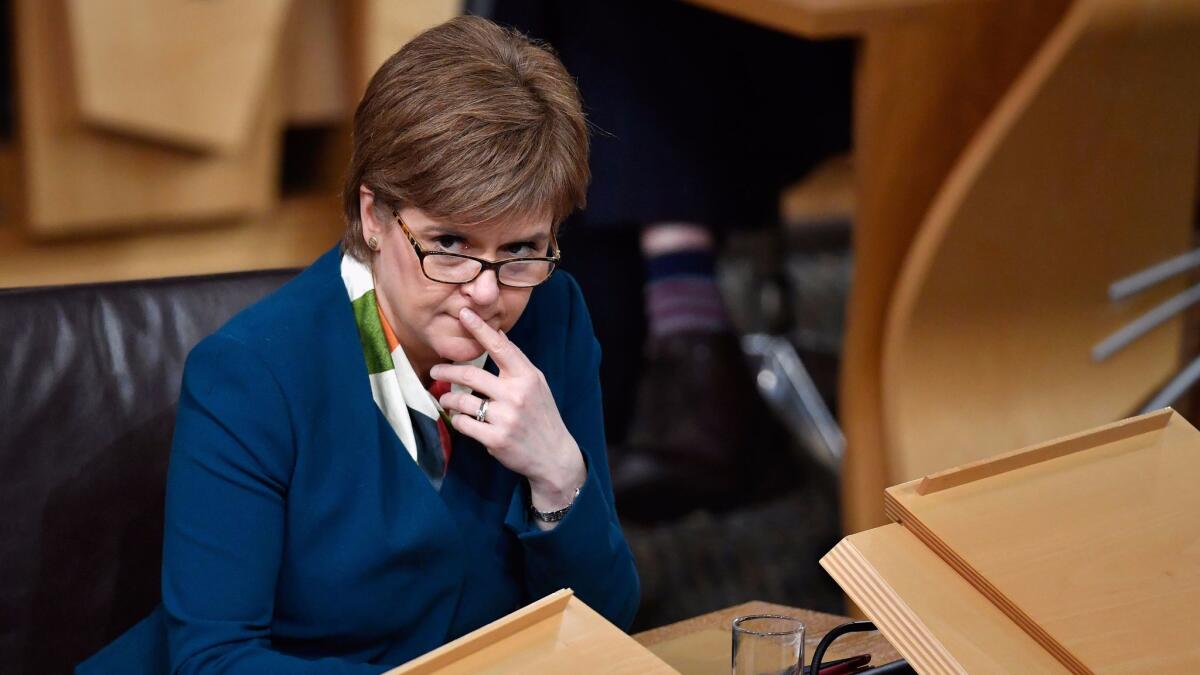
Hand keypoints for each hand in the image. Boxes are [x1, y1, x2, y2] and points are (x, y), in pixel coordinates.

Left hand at [431, 308, 585, 510]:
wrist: (554, 456)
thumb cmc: (542, 416)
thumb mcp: (537, 384)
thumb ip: (517, 363)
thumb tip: (497, 336)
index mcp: (527, 377)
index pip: (500, 346)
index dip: (480, 329)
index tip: (464, 313)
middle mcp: (516, 395)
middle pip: (470, 375)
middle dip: (446, 372)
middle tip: (434, 371)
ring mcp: (506, 418)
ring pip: (462, 401)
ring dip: (448, 399)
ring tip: (445, 399)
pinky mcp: (495, 439)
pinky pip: (464, 424)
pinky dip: (457, 420)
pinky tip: (460, 419)